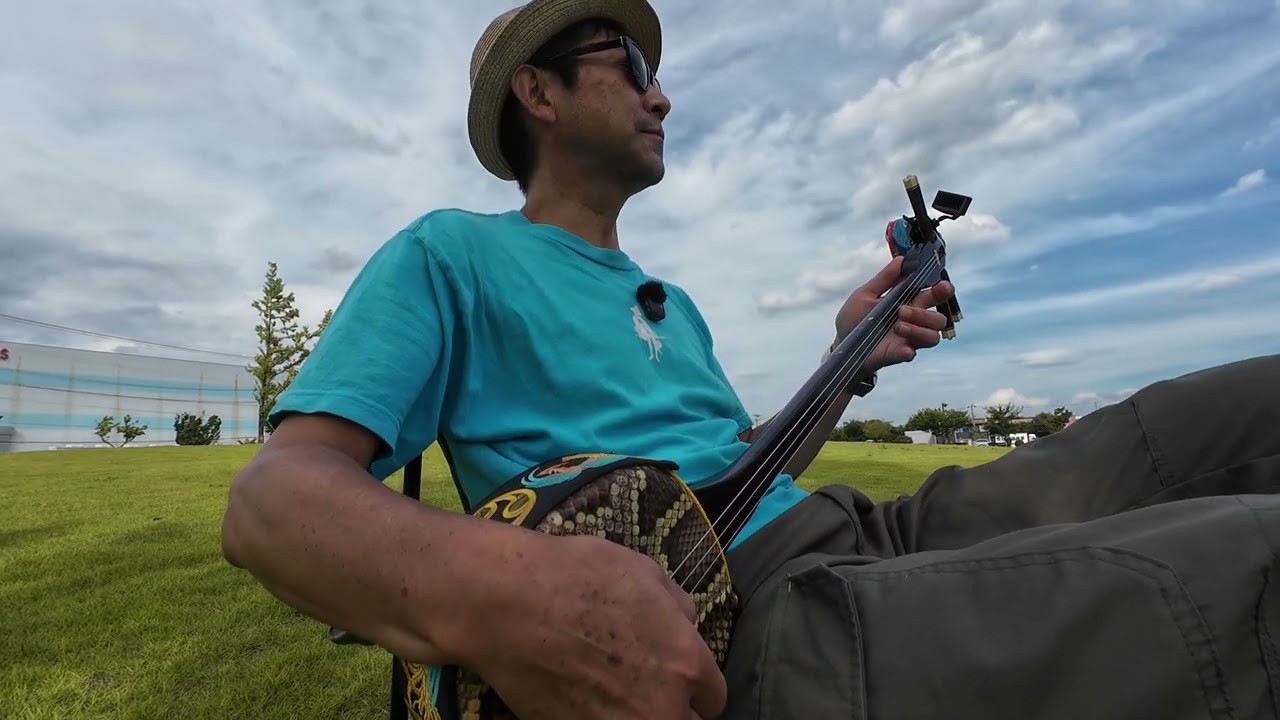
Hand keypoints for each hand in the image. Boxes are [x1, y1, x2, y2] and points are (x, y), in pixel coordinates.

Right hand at [451, 529, 726, 719]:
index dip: (695, 684)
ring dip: (638, 715)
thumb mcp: (643, 572)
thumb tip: (687, 625)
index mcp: (686, 663)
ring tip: (615, 695)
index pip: (714, 698)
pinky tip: (584, 698)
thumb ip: (677, 607)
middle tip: (646, 686)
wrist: (506, 604)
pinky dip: (600, 718)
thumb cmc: (576, 576)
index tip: (678, 675)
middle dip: (674, 706)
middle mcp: (661, 708)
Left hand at [833, 256, 954, 374]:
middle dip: (924, 313)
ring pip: (933, 337)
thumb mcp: (865, 294)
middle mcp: (913, 322)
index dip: (942, 291)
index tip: (941, 286)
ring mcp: (907, 340)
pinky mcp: (897, 355)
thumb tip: (901, 259)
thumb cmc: (855, 318)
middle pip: (938, 319)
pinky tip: (904, 348)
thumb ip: (884, 279)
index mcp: (909, 304)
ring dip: (919, 329)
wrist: (840, 342)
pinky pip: (912, 354)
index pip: (934, 296)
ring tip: (898, 326)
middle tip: (902, 310)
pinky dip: (909, 350)